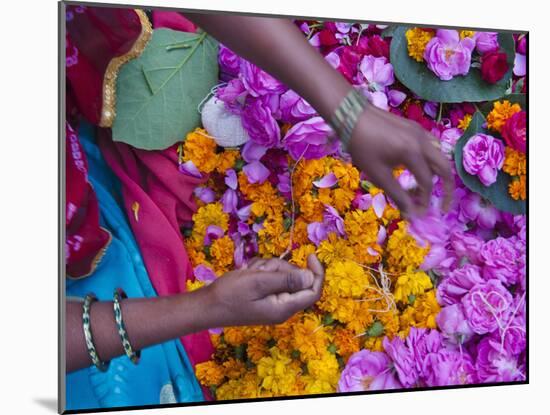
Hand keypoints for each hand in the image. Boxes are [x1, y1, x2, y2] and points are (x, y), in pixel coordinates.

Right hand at [203, 255, 323, 326]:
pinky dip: (260, 272)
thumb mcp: (258, 282)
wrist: (206, 306)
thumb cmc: (230, 294)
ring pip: (282, 275)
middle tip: (261, 269)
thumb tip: (310, 276)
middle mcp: (282, 307)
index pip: (313, 291)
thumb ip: (286, 279)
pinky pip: (270, 278)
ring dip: (267, 268)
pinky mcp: (263, 297)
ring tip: (250, 272)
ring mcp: (272, 302)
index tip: (310, 254)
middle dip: (281, 267)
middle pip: (295, 279)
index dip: (316, 272)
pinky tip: (247, 274)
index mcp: (284, 307)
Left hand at [348, 102, 452, 216]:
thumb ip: (398, 195)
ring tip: (426, 189)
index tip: (417, 213)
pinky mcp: (415, 128)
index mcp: (413, 153)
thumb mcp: (378, 174)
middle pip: (444, 168)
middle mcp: (422, 141)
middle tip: (442, 205)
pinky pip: (431, 146)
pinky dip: (431, 161)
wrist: (352, 116)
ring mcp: (420, 132)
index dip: (424, 201)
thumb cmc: (362, 147)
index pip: (427, 182)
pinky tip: (418, 169)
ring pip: (439, 156)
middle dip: (446, 188)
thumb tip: (411, 215)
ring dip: (437, 174)